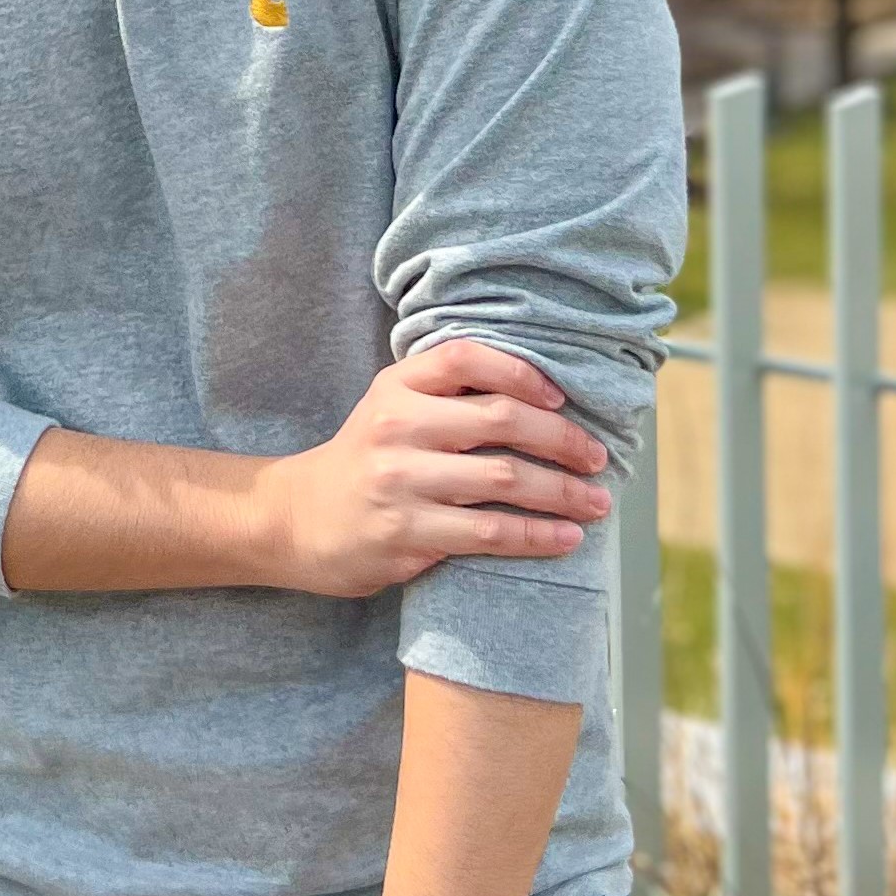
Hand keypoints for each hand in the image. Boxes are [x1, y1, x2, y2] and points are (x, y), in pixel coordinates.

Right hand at [261, 343, 610, 599]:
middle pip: (500, 418)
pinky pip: (489, 531)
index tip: (562, 399)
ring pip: (504, 478)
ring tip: (598, 502)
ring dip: (563, 492)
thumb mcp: (390, 407)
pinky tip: (566, 538)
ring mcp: (401, 481)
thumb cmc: (364, 460)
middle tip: (599, 457)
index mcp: (396, 386)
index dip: (522, 371)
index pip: (467, 357)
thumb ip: (447, 394)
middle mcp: (397, 426)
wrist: (296, 519)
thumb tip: (540, 395)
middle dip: (563, 439)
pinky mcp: (407, 533)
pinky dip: (537, 535)